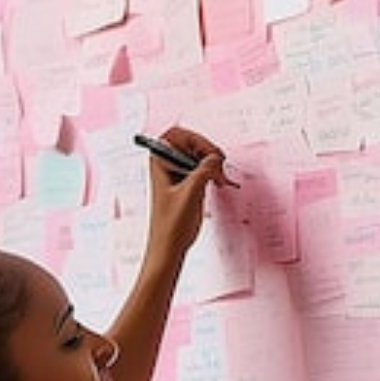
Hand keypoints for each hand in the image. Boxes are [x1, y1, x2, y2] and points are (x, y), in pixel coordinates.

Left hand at [142, 125, 232, 262]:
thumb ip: (203, 171)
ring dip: (213, 163)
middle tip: (219, 166)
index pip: (177, 134)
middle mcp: (167, 164)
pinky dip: (213, 172)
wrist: (169, 246)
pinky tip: (219, 182)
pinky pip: (203, 168)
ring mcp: (177, 173)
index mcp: (160, 162)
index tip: (210, 154)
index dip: (196, 139)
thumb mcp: (190, 194)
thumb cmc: (171, 224)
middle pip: (191, 142)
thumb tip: (216, 157)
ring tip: (220, 178)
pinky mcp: (187, 183)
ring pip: (199, 155)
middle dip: (208, 151)